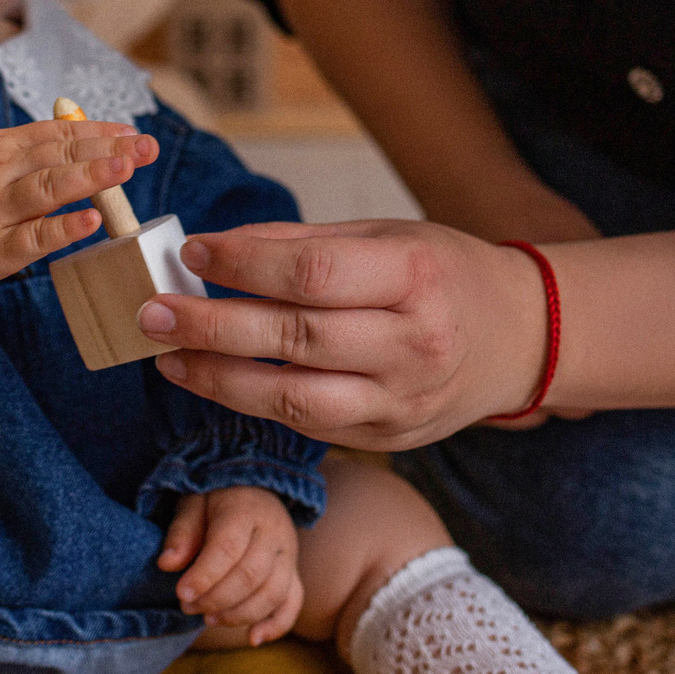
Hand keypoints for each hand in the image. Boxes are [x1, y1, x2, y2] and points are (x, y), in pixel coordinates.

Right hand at [0, 119, 157, 306]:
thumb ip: (37, 148)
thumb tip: (97, 136)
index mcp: (0, 146)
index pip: (57, 134)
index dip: (98, 132)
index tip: (134, 134)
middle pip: (57, 156)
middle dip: (105, 150)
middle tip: (146, 147)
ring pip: (45, 189)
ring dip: (88, 177)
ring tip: (125, 169)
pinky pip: (33, 238)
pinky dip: (63, 229)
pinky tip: (91, 221)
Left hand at [135, 220, 548, 451]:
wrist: (521, 337)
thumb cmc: (445, 273)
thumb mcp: (388, 235)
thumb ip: (305, 241)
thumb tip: (218, 246)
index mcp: (416, 276)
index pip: (314, 273)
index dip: (244, 263)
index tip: (193, 251)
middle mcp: (413, 344)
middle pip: (296, 338)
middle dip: (213, 325)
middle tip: (153, 312)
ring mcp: (403, 401)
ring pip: (295, 400)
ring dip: (221, 380)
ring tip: (168, 357)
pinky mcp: (390, 438)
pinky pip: (310, 427)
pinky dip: (256, 406)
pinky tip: (215, 383)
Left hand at [158, 486, 302, 646]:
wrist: (252, 489)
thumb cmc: (216, 500)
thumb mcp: (193, 503)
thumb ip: (182, 532)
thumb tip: (167, 564)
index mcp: (246, 510)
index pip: (228, 549)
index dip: (204, 576)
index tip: (181, 593)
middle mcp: (274, 532)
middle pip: (250, 575)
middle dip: (216, 599)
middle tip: (188, 607)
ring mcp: (288, 554)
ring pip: (272, 593)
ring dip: (239, 614)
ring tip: (209, 619)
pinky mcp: (294, 572)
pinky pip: (293, 603)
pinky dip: (276, 625)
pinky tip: (252, 639)